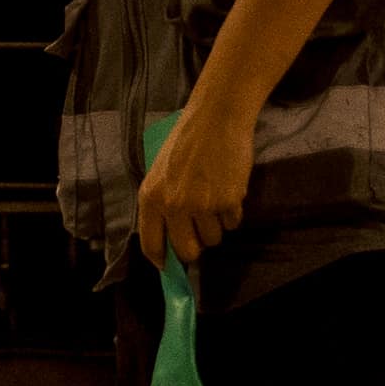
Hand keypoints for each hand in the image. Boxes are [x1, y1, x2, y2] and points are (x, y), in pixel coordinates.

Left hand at [130, 85, 258, 269]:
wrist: (216, 117)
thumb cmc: (187, 140)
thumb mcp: (161, 171)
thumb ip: (162, 202)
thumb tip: (171, 236)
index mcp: (151, 197)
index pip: (151, 244)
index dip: (162, 260)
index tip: (168, 268)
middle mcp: (173, 205)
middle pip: (187, 251)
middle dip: (196, 248)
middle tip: (202, 235)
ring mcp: (201, 205)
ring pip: (214, 239)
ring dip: (217, 226)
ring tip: (216, 198)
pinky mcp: (227, 202)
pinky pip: (233, 223)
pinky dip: (233, 212)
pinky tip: (228, 188)